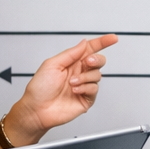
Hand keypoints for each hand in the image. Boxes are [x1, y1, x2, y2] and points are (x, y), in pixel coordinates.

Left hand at [1, 35, 117, 145]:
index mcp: (71, 62)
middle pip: (98, 61)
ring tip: (72, 83)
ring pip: (97, 75)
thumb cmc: (39, 88)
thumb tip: (84, 43)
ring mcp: (83, 86)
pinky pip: (94, 89)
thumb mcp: (52, 64)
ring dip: (85, 77)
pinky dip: (85, 87)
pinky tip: (75, 90)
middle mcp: (79, 72)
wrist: (36, 110)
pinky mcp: (86, 98)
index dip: (102, 42)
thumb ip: (70, 53)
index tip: (113, 38)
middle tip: (87, 62)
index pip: (90, 49)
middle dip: (96, 59)